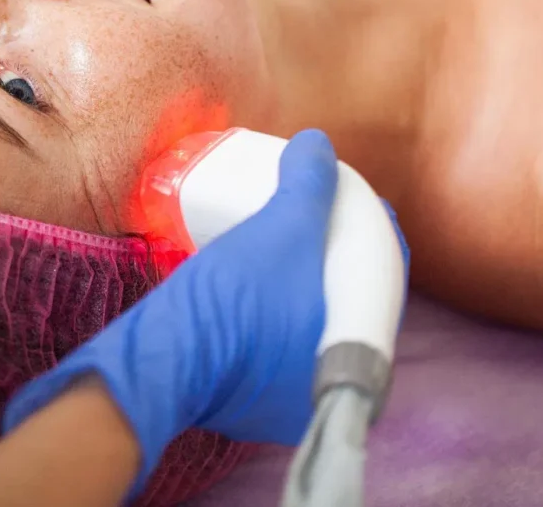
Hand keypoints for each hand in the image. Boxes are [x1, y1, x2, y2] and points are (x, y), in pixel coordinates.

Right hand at [4, 130, 393, 495]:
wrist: (161, 361)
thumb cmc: (234, 301)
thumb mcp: (279, 231)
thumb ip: (308, 184)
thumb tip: (317, 142)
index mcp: (362, 358)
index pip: (381, 284)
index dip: (370, 238)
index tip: (349, 207)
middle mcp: (332, 388)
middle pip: (344, 301)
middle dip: (331, 260)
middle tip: (313, 221)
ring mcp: (287, 399)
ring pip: (305, 322)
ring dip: (298, 284)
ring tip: (284, 242)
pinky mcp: (246, 397)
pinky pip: (271, 340)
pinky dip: (269, 308)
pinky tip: (256, 279)